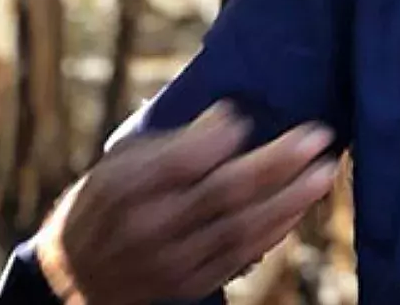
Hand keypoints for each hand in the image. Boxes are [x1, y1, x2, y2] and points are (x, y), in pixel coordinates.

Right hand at [36, 100, 338, 304]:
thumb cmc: (105, 204)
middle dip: (279, 164)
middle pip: (226, 192)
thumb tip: (230, 114)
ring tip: (324, 173)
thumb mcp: (121, 162)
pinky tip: (297, 208)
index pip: (185, 159)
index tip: (248, 116)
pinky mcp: (190, 284)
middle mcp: (150, 226)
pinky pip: (241, 257)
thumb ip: (175, 142)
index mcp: (127, 187)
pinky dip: (273, 231)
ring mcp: (172, 261)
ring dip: (290, 200)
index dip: (223, 136)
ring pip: (242, 229)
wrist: (75, 277)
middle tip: (319, 138)